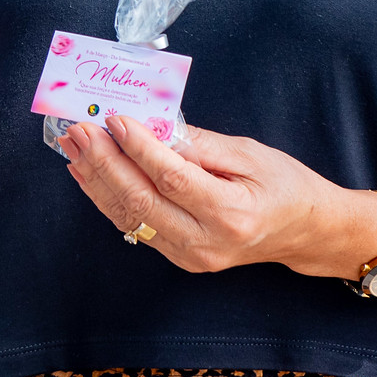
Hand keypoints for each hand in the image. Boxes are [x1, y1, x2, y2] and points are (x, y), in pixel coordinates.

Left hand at [59, 116, 376, 279]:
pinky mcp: (177, 257)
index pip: (172, 178)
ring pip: (129, 216)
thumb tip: (152, 124)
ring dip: (96, 178)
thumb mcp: (250, 153)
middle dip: (104, 162)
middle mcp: (206, 242)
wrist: (303, 232)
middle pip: (141, 201)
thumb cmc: (283, 185)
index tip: (113, 119)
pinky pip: (134, 225)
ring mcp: (189, 255)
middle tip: (79, 130)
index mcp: (231, 213)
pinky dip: (106, 196)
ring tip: (73, 145)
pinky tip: (87, 172)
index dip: (138, 148)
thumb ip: (199, 143)